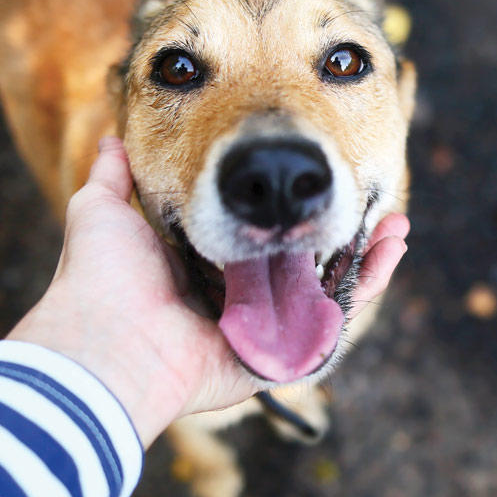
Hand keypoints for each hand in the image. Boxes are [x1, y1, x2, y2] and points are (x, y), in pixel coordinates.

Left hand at [8, 137, 408, 447]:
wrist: (108, 341)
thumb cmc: (101, 278)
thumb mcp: (101, 210)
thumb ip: (112, 177)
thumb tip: (112, 141)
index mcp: (198, 266)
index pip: (256, 235)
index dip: (289, 209)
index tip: (315, 171)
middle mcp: (235, 299)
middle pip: (302, 263)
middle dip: (338, 230)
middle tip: (364, 195)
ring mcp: (261, 329)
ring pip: (327, 290)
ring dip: (366, 254)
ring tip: (395, 220)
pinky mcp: (279, 355)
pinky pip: (333, 322)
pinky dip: (366, 285)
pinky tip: (389, 248)